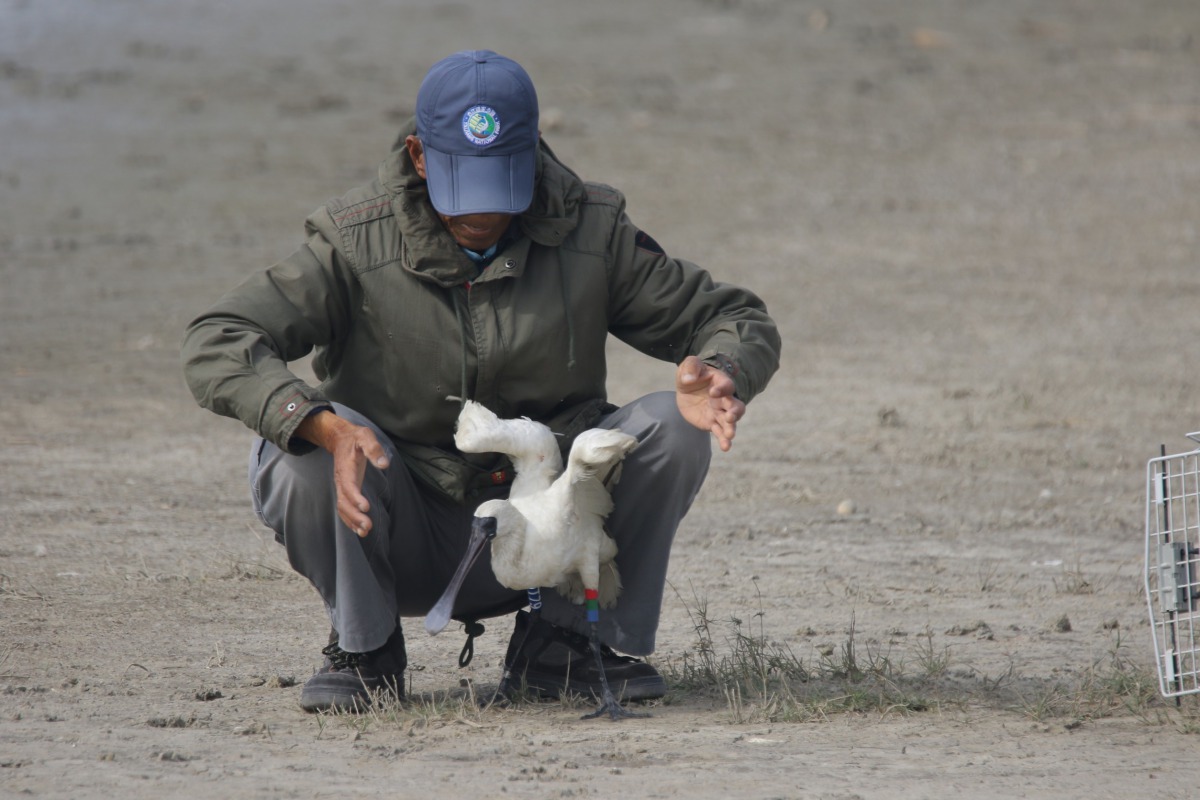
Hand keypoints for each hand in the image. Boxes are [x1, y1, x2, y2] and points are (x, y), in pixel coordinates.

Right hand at [295, 410, 389, 536]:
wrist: (340, 439)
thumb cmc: (356, 438)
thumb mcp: (365, 436)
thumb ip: (374, 449)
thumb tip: (384, 464)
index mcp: (346, 468)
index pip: (348, 486)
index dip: (355, 497)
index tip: (365, 507)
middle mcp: (341, 480)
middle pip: (344, 502)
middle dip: (355, 516)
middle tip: (368, 526)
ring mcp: (342, 487)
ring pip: (343, 508)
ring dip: (352, 521)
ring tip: (366, 532)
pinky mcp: (346, 491)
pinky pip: (344, 509)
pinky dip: (350, 521)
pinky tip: (360, 530)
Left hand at [675, 355, 744, 451]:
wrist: (687, 388)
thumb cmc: (692, 374)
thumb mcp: (689, 365)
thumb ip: (690, 368)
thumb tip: (689, 379)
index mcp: (720, 382)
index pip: (727, 385)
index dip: (722, 388)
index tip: (713, 392)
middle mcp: (723, 399)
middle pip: (735, 406)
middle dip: (734, 412)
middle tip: (730, 417)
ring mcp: (719, 412)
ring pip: (730, 422)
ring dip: (731, 428)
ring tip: (730, 436)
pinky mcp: (712, 422)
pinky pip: (720, 432)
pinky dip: (723, 440)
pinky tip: (726, 447)